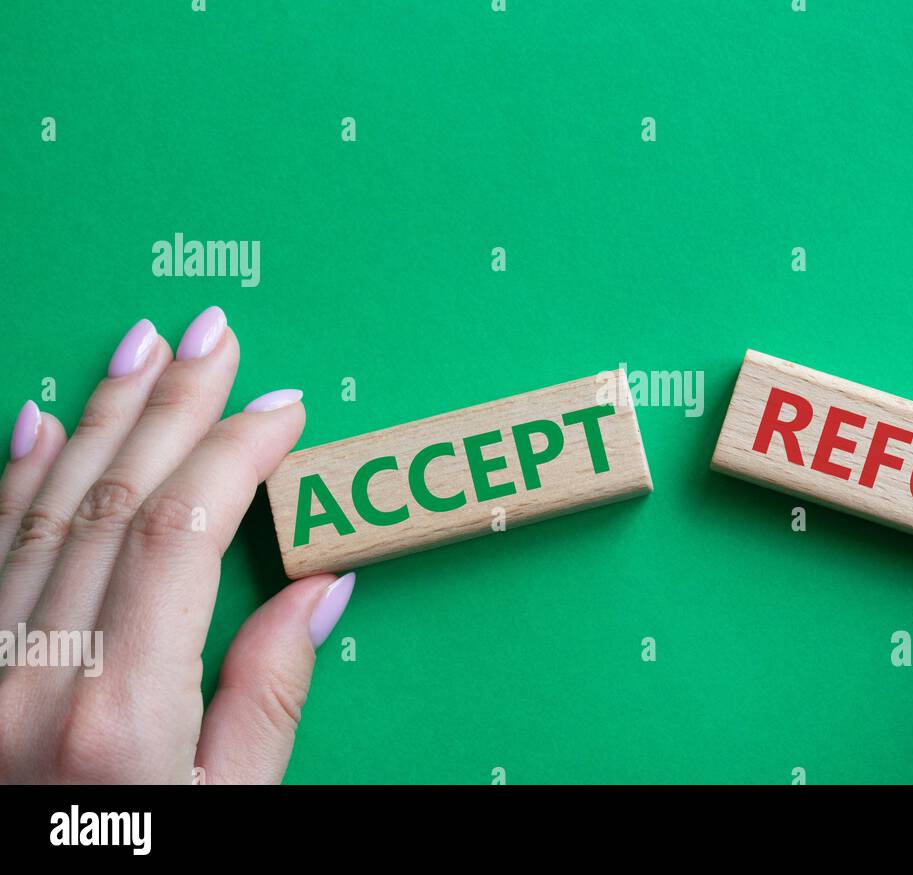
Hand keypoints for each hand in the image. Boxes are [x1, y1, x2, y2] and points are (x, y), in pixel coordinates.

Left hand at [0, 306, 353, 783]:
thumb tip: (321, 585)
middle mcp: (35, 675)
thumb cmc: (145, 866)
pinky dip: (19, 475)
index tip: (283, 408)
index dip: (236, 452)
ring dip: (101, 413)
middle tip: (216, 336)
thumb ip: (270, 692)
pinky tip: (46, 420)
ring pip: (44, 505)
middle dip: (173, 404)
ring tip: (142, 344)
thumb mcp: (233, 809)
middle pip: (115, 499)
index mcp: (122, 712)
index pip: (186, 531)